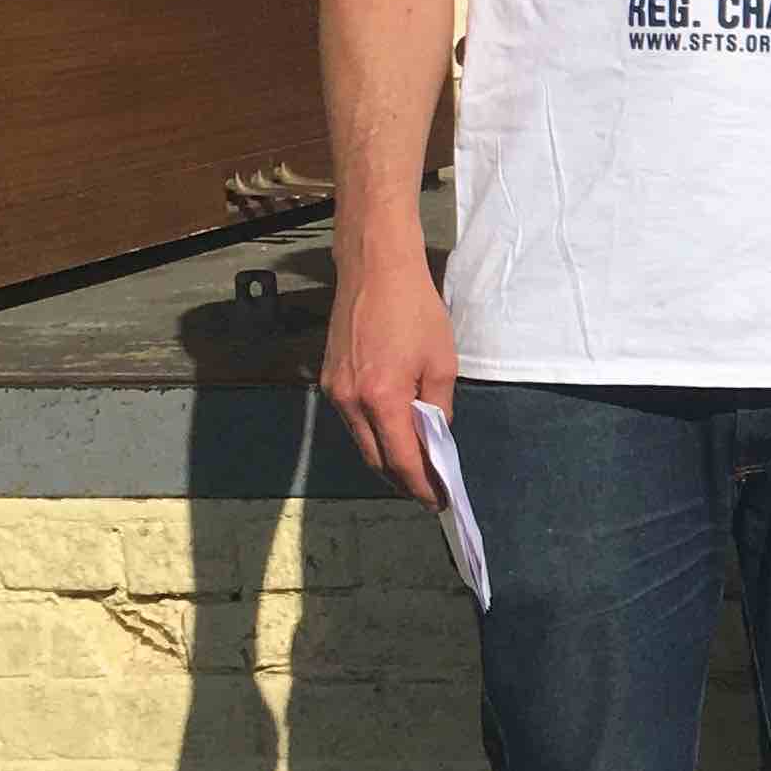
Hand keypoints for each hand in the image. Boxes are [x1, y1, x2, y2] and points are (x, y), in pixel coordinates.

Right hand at [322, 239, 458, 508]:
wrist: (374, 270)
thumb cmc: (415, 311)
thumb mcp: (441, 363)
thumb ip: (438, 408)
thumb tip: (433, 438)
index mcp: (382, 398)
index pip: (401, 460)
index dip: (421, 485)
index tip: (438, 500)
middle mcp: (350, 401)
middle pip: (375, 459)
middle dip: (403, 479)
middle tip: (429, 488)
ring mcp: (334, 392)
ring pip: (361, 441)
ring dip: (387, 458)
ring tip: (416, 465)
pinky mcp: (328, 380)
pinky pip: (352, 420)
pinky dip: (373, 433)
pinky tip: (394, 432)